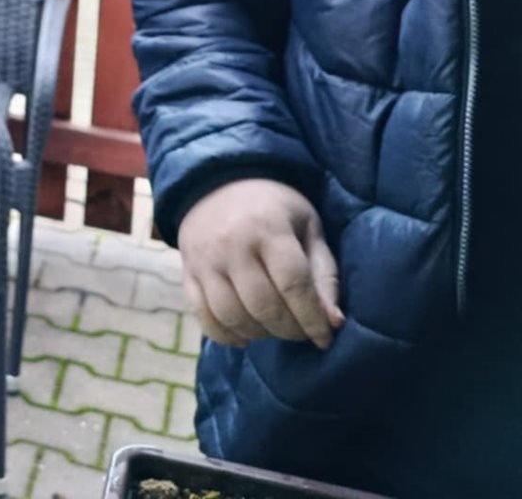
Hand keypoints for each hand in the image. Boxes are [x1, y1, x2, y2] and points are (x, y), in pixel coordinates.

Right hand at [176, 178, 343, 349]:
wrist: (217, 182)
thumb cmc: (273, 207)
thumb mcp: (307, 226)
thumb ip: (323, 273)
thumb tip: (333, 322)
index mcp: (268, 227)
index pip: (292, 284)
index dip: (312, 318)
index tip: (325, 338)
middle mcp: (232, 245)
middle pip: (263, 305)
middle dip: (289, 329)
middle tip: (302, 331)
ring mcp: (205, 260)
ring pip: (232, 316)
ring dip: (261, 334)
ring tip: (276, 328)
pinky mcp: (188, 273)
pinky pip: (203, 317)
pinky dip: (226, 336)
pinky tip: (246, 336)